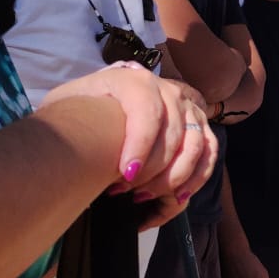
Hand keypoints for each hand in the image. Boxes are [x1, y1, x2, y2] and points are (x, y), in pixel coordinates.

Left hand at [43, 66, 217, 228]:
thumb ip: (72, 116)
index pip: (148, 112)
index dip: (140, 146)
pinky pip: (209, 154)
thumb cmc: (86, 105)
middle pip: (172, 135)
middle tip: (124, 190)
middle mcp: (169, 90)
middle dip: (150, 171)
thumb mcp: (69, 101)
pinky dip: (196, 178)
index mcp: (135, 81)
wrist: (109, 96)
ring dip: (172, 178)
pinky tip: (178, 196)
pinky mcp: (201, 125)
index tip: (126, 175)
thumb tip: (80, 149)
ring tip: (143, 195)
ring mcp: (189, 107)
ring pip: (194, 147)